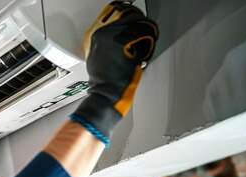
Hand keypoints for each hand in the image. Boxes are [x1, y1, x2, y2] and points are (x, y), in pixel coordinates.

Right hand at [71, 1, 158, 145]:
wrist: (106, 94)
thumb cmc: (104, 82)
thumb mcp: (99, 57)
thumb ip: (108, 43)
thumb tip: (120, 35)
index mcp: (96, 35)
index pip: (115, 12)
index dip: (129, 15)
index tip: (136, 20)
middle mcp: (104, 32)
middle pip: (128, 14)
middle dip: (140, 23)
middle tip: (145, 31)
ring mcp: (115, 36)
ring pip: (139, 22)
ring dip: (147, 31)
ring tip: (146, 43)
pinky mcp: (126, 42)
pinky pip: (144, 33)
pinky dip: (149, 41)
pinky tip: (146, 51)